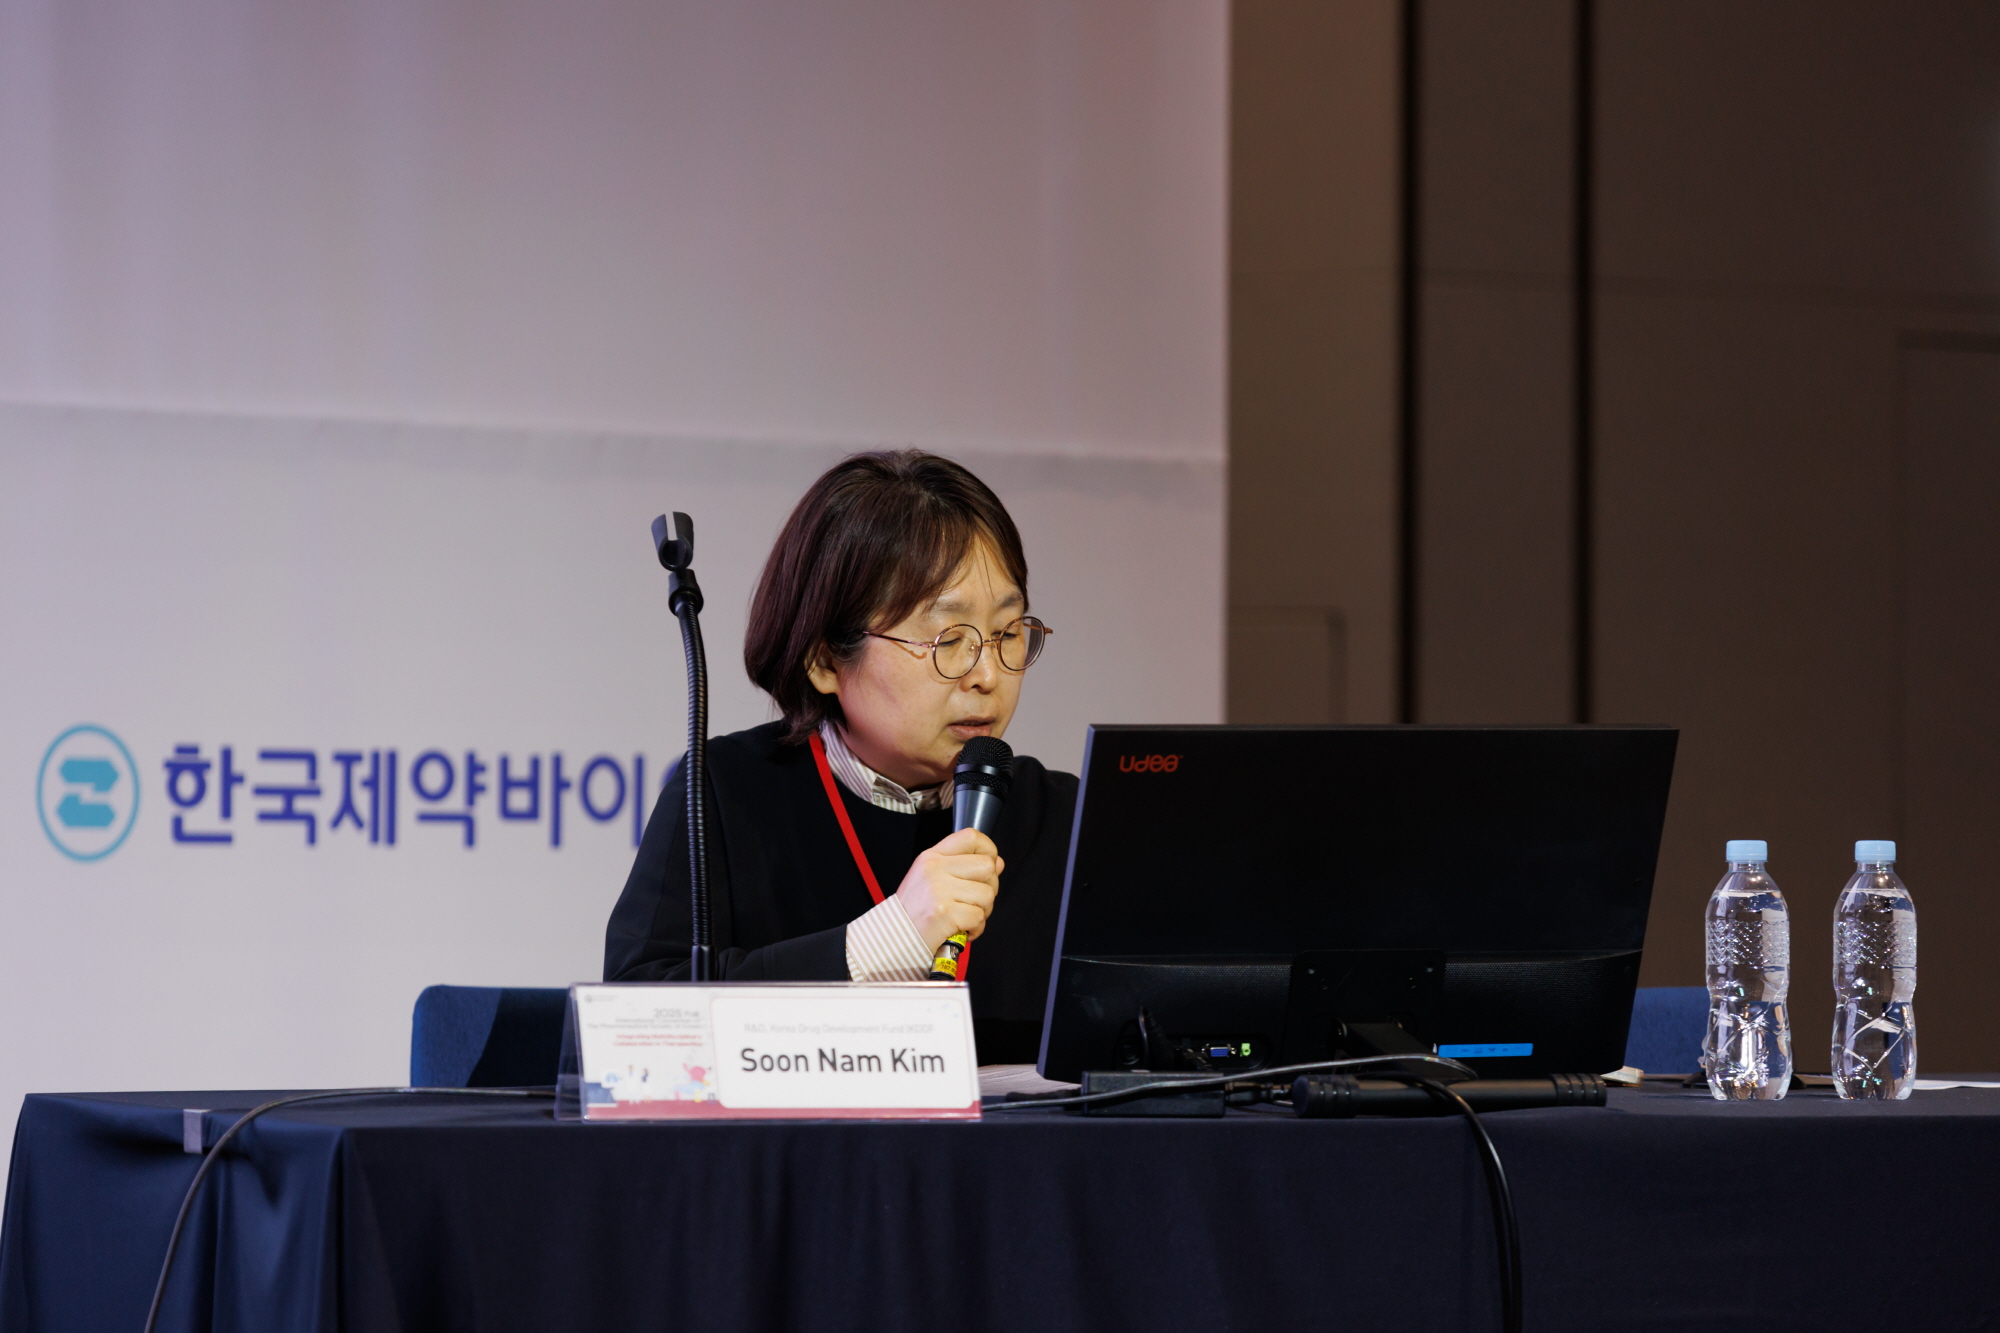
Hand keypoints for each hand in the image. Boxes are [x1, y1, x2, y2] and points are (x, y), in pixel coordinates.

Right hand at [894, 828, 1003, 950]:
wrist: (892, 938)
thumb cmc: (915, 911)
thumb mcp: (933, 879)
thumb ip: (964, 868)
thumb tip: (997, 863)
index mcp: (932, 856)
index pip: (971, 837)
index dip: (988, 850)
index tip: (989, 866)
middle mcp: (934, 868)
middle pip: (986, 867)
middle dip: (990, 888)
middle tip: (975, 902)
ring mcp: (938, 890)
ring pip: (987, 894)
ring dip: (983, 912)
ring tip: (966, 918)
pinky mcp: (943, 913)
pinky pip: (978, 917)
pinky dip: (976, 929)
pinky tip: (962, 930)